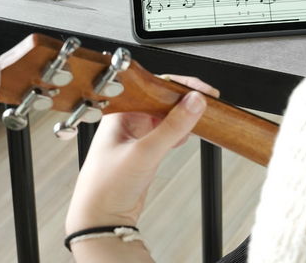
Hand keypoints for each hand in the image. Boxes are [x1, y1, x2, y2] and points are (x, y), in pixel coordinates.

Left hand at [65, 75, 218, 233]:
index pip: (154, 87)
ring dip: (181, 118)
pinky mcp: (143, 151)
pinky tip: (184, 137)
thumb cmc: (105, 187)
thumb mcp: (144, 153)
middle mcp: (126, 120)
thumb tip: (194, 102)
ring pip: (165, 116)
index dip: (179, 86)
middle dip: (184, 101)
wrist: (99, 219)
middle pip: (161, 99)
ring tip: (198, 119)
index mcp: (119, 112)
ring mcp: (135, 135)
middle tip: (205, 104)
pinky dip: (178, 133)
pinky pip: (165, 133)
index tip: (201, 91)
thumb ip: (172, 127)